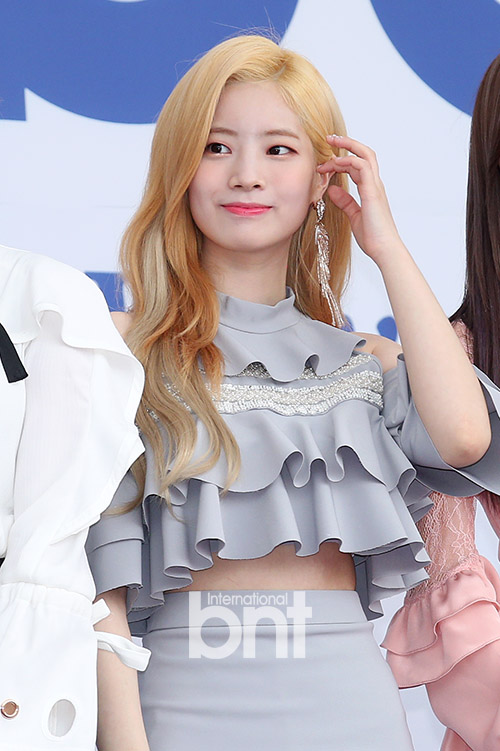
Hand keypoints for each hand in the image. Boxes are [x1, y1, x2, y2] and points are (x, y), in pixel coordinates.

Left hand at [317, 135, 402, 264]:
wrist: (384, 249)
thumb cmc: (373, 237)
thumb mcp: (354, 216)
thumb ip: (345, 201)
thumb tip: (333, 190)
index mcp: (371, 189)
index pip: (358, 165)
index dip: (342, 159)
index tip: (326, 160)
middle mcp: (375, 184)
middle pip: (365, 153)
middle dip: (347, 144)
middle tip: (329, 139)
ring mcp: (375, 187)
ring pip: (364, 155)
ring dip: (346, 149)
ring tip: (330, 147)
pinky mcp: (373, 192)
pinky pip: (362, 167)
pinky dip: (348, 162)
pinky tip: (336, 164)